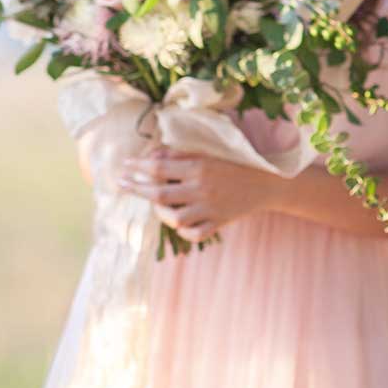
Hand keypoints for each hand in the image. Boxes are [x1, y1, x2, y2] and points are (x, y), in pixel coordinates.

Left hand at [117, 149, 281, 242]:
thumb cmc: (233, 163)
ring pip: (174, 219)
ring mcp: (210, 209)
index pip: (159, 168)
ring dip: (159, 213)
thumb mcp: (207, 153)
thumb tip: (150, 156)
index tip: (123, 164)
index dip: (137, 167)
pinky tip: (177, 221)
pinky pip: (194, 234)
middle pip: (159, 195)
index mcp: (198, 168)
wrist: (266, 183)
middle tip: (120, 183)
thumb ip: (178, 155)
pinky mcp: (218, 223)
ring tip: (154, 206)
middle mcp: (201, 189)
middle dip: (136, 189)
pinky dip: (182, 231)